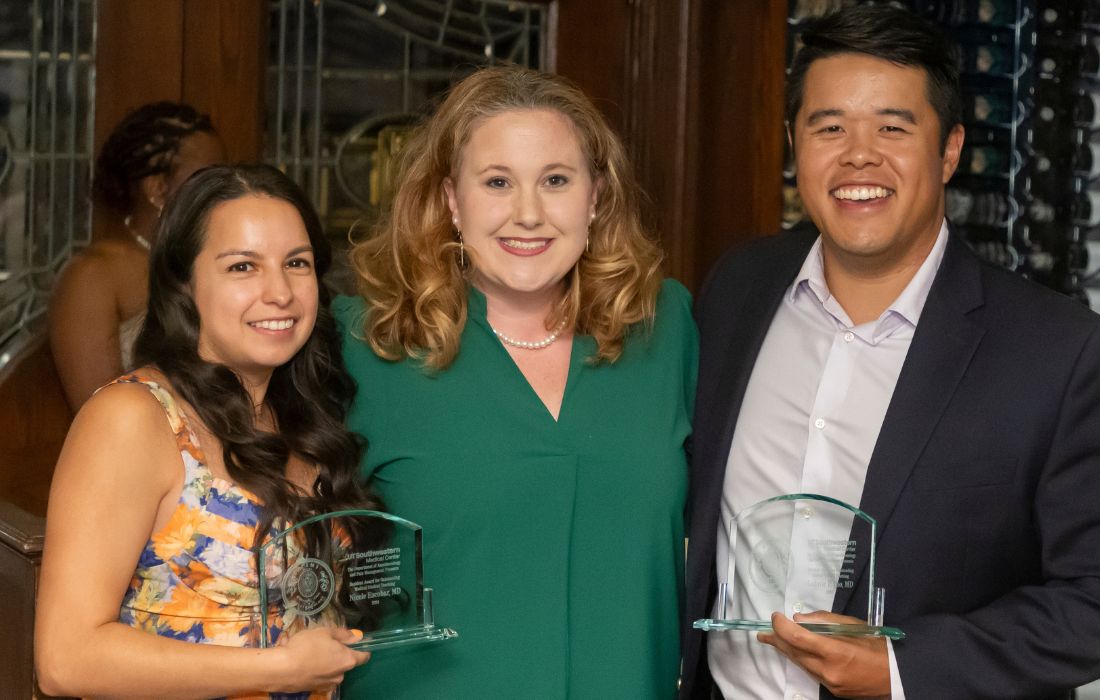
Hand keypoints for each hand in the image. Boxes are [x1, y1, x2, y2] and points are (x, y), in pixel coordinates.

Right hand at [271, 627, 370, 692]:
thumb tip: (357, 636)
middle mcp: (341, 675)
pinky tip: (303, 662)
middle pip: (345, 662)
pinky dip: (316, 670)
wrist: (282, 669)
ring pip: (332, 670)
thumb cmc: (306, 646)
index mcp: (348, 660)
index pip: (363, 657)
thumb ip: (343, 634)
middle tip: (324, 643)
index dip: (361, 648)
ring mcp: (327, 684)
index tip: (354, 642)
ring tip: (310, 652)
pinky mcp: (314, 689)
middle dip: (338, 654)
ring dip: (326, 662)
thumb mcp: (325, 632)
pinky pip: (320, 677)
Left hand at [758, 611, 890, 697]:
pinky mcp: (832, 690)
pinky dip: (801, 660)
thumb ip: (825, 621)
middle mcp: (829, 670)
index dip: (782, 626)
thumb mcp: (854, 626)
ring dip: (786, 650)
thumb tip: (799, 619)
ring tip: (772, 639)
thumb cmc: (878, 646)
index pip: (798, 638)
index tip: (776, 616)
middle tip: (764, 631)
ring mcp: (830, 683)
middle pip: (794, 653)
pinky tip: (795, 652)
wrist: (899, 676)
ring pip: (800, 664)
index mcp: (836, 652)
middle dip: (777, 639)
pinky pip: (811, 672)